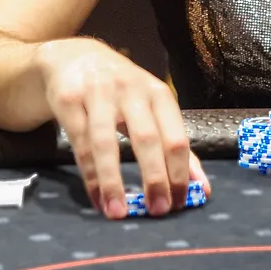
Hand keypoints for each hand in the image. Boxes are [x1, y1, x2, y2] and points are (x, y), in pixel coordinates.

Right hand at [37, 39, 207, 218]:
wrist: (73, 57)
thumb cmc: (121, 91)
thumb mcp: (152, 108)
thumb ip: (174, 144)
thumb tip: (201, 187)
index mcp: (158, 94)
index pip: (176, 137)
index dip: (180, 173)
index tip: (180, 204)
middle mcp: (131, 91)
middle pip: (146, 138)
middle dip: (154, 177)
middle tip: (158, 210)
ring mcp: (98, 94)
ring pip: (106, 143)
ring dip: (113, 181)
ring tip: (118, 212)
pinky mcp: (69, 100)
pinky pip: (80, 144)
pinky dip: (90, 175)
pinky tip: (97, 197)